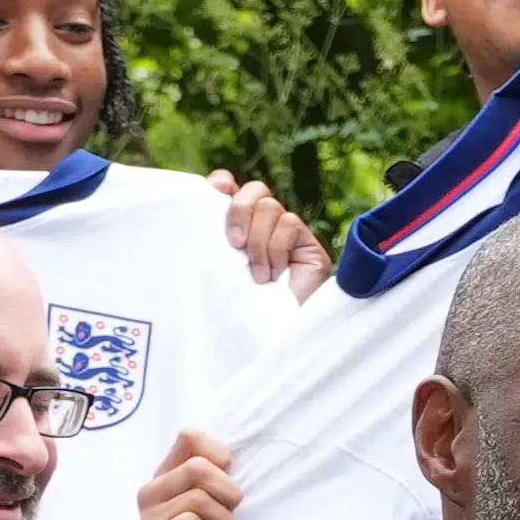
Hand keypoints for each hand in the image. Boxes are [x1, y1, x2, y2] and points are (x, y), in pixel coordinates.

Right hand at [137, 425, 240, 519]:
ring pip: (199, 498)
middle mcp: (150, 493)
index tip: (229, 490)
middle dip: (229, 497)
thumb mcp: (223, 504)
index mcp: (167, 476)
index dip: (221, 458)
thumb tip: (227, 452)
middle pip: (199, 468)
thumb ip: (218, 474)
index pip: (191, 437)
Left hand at [210, 170, 330, 297]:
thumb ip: (216, 240)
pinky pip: (288, 224)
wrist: (277, 334)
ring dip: (259, 241)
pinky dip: (276, 248)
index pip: (233, 189)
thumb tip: (211, 203)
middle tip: (235, 246)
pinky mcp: (308, 244)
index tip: (218, 189)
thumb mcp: (222, 269)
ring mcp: (289, 235)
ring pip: (270, 206)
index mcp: (243, 228)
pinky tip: (276, 273)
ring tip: (260, 274)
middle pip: (254, 190)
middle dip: (239, 212)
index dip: (224, 184)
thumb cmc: (246, 308)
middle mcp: (266, 227)